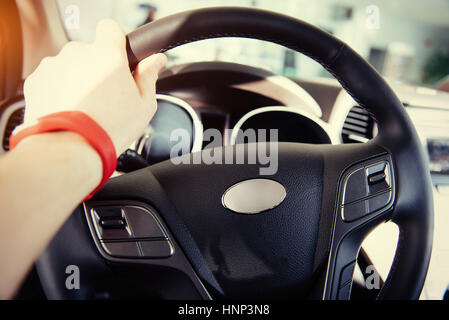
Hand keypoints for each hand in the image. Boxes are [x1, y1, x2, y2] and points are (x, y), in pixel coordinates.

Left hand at [23, 19, 166, 154]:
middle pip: (89, 51)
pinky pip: (52, 80)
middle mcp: (77, 54)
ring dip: (77, 79)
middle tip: (106, 95)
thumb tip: (156, 61)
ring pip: (69, 66)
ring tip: (86, 108)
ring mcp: (53, 66)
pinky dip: (59, 91)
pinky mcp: (36, 81)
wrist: (70, 149)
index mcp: (107, 55)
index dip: (116, 42)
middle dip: (97, 67)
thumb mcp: (143, 105)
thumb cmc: (109, 128)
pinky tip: (70, 111)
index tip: (119, 58)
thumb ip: (149, 76)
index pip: (110, 28)